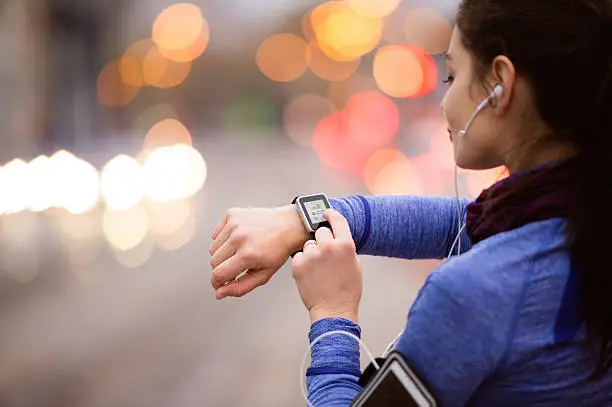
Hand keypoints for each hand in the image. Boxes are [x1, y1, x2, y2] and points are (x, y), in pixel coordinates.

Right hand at [210, 205, 309, 299]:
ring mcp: (234, 224)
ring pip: (213, 249)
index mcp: (248, 254)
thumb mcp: (264, 275)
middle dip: (222, 268)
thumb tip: (220, 293)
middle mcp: (239, 237)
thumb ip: (240, 287)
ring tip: (240, 251)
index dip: (216, 283)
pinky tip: (238, 239)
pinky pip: (216, 234)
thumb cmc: (278, 250)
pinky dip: (223, 240)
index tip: (219, 284)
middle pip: (213, 262)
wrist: (288, 225)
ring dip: (223, 254)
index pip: (218, 274)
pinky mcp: (231, 214)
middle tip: (237, 265)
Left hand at [292, 209, 361, 323]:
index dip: (331, 214)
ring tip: (319, 269)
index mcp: (345, 245)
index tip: (326, 212)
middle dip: (322, 240)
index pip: (337, 219)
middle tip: (325, 255)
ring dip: (311, 252)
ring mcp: (312, 255)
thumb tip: (336, 234)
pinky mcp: (298, 264)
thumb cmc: (347, 290)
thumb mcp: (354, 263)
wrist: (333, 309)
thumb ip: (344, 246)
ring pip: (308, 244)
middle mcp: (328, 246)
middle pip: (320, 231)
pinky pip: (299, 255)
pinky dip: (303, 262)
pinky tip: (312, 274)